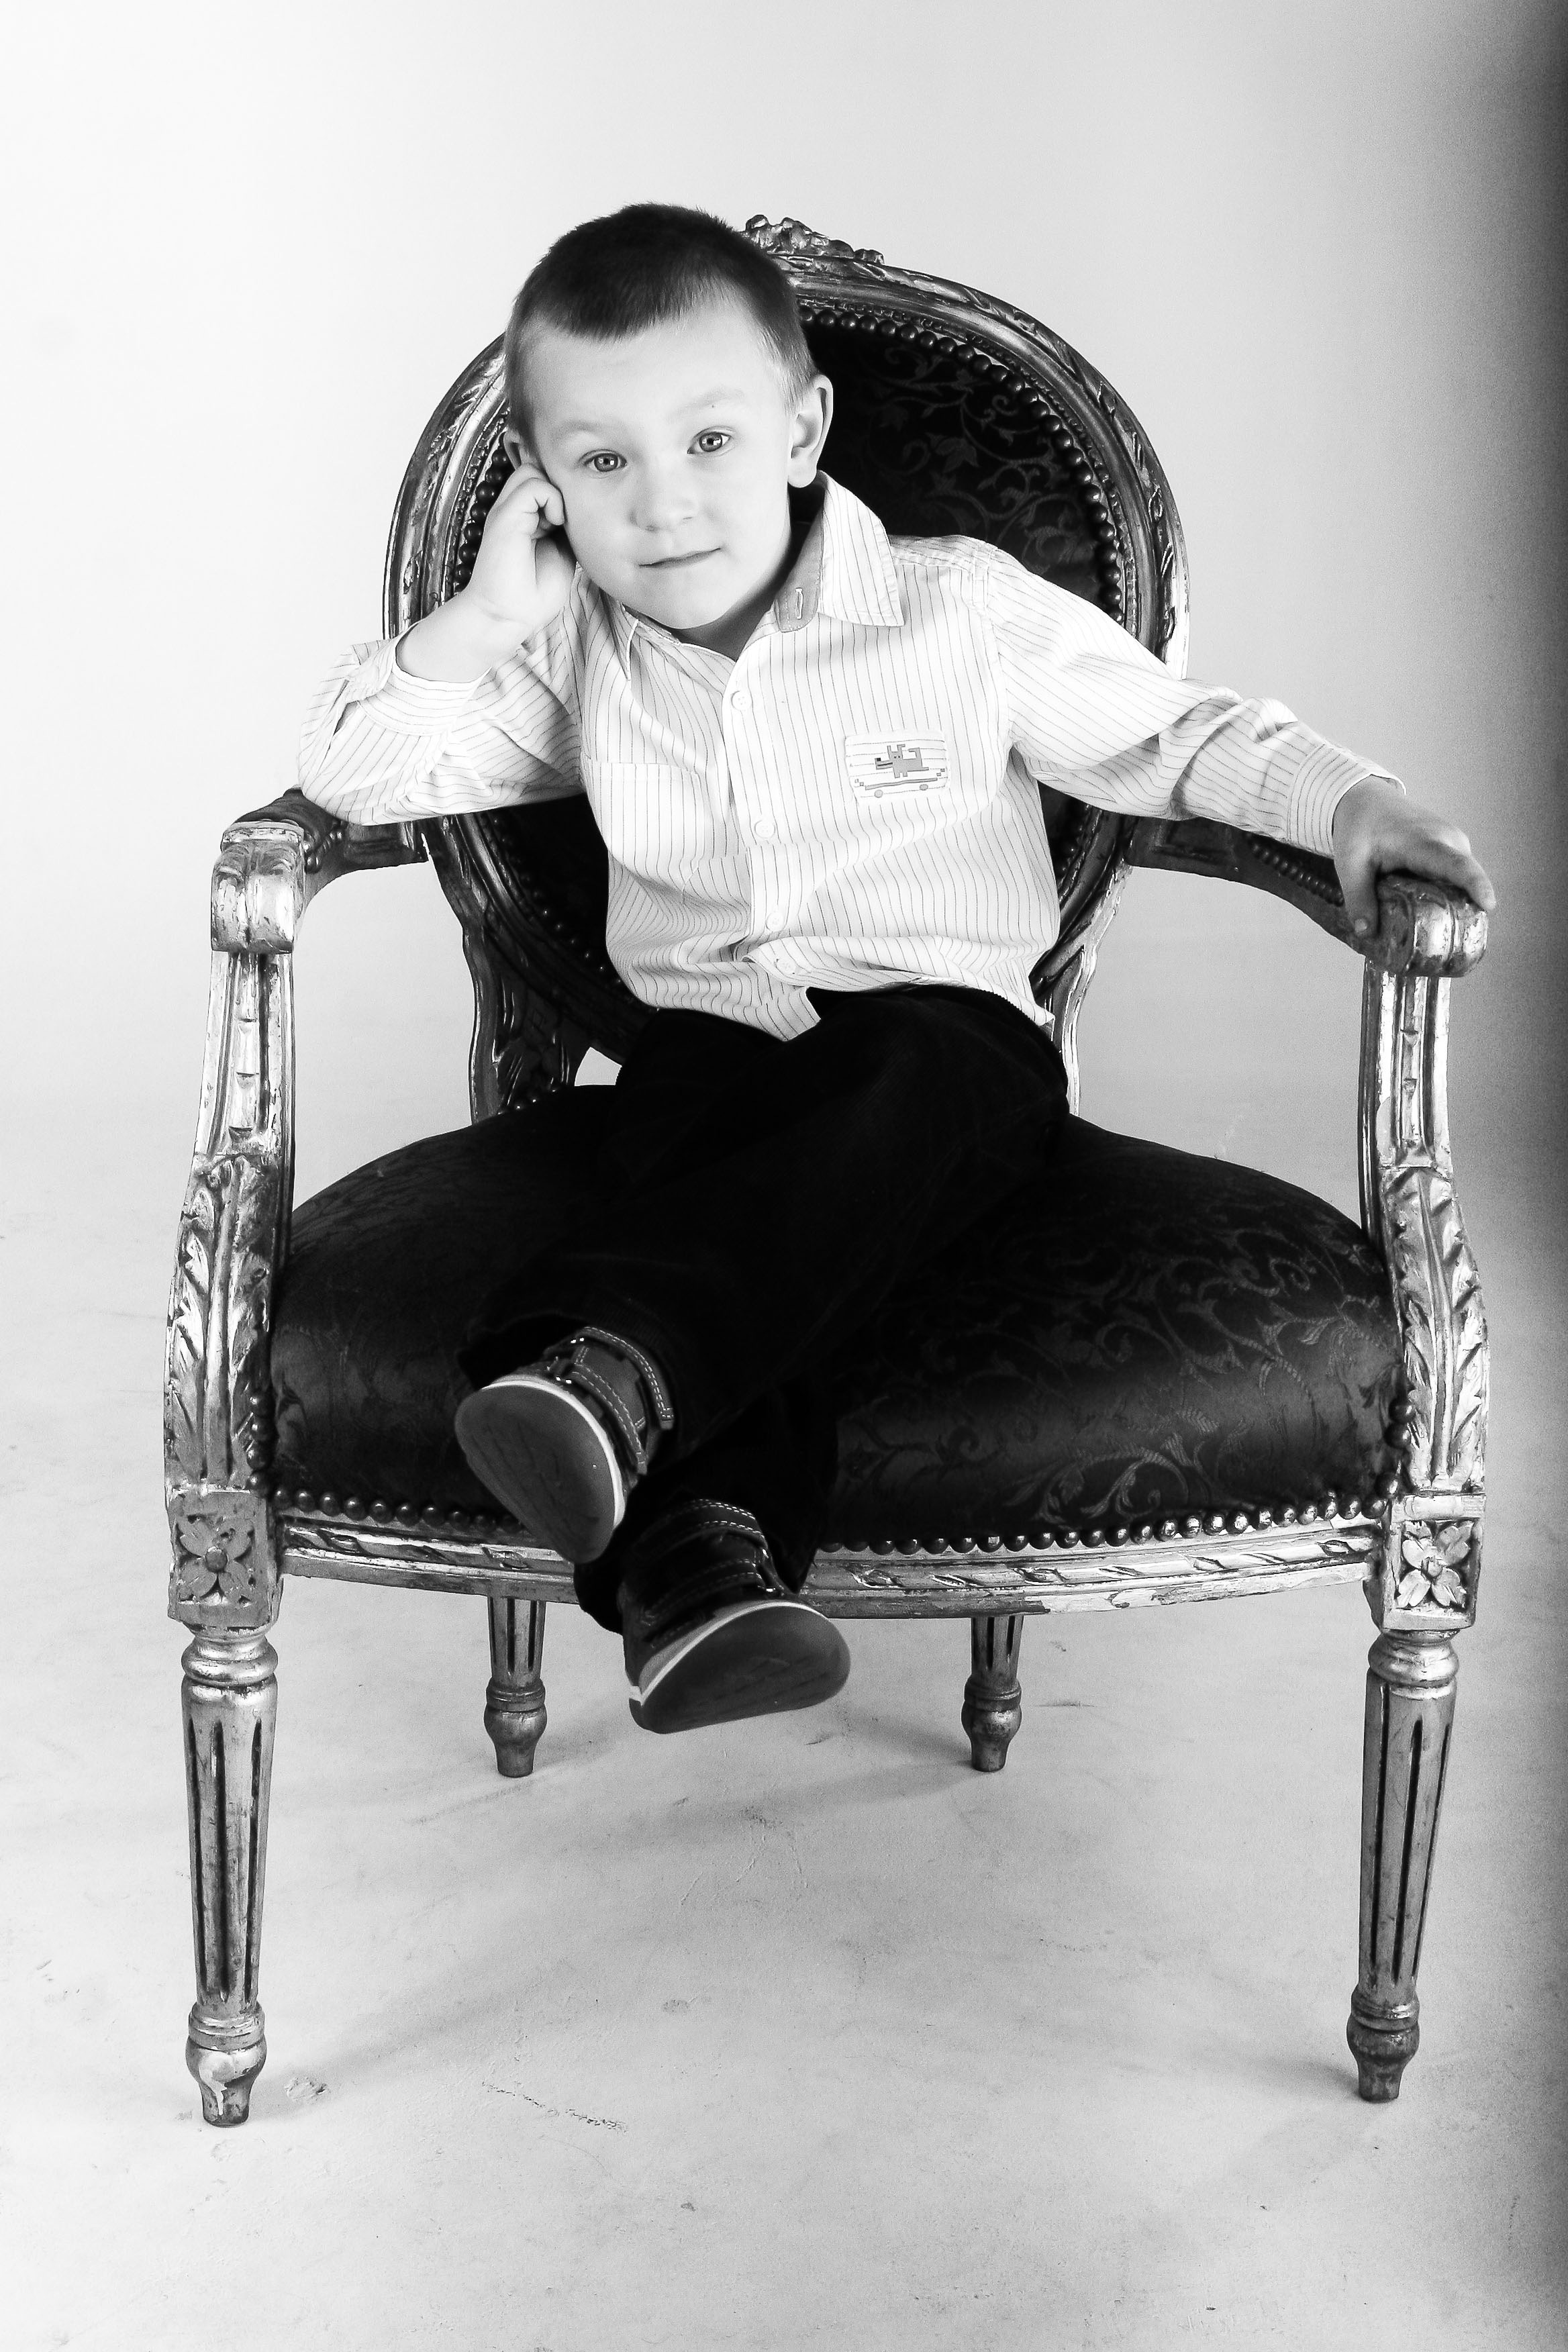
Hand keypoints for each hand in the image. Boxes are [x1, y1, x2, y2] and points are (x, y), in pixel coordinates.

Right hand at [396, 456, 575, 681]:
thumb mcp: (562, 554)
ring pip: (533, 470)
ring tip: (559, 524)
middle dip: (558, 488)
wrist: (506, 616)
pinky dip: (552, 498)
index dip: (562, 492)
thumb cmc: (533, 594)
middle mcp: (512, 509)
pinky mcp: (505, 516)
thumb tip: (584, 509)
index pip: (544, 481)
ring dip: (555, 493)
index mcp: (524, 517)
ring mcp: (507, 510)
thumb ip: (568, 529)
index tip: (571, 521)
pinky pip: (533, 484)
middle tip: (565, 521)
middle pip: (536, 469)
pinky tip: (555, 524)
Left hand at [1331, 778, 1495, 939]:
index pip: (1456, 864)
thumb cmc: (1359, 828)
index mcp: (1423, 842)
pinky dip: (1449, 894)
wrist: (1367, 800)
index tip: (1489, 905)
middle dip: (1464, 910)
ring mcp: (1454, 843)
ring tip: (1434, 929)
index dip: (1475, 885)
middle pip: (1466, 880)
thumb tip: (1367, 933)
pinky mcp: (1453, 848)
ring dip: (1455, 904)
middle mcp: (1448, 840)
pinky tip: (1432, 911)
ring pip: (1463, 880)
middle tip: (1447, 942)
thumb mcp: (1349, 864)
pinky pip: (1458, 876)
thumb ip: (1358, 898)